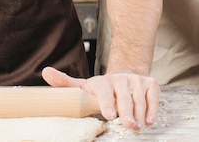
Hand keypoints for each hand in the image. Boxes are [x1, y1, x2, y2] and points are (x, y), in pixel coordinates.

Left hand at [42, 66, 158, 129]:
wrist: (125, 75)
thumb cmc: (102, 87)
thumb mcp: (84, 86)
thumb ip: (65, 83)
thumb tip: (45, 72)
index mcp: (103, 82)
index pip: (105, 91)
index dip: (108, 103)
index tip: (110, 115)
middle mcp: (121, 79)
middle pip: (124, 97)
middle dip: (127, 111)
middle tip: (128, 124)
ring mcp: (136, 81)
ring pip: (139, 99)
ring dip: (140, 114)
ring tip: (137, 125)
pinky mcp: (150, 84)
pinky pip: (153, 97)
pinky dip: (152, 108)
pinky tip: (149, 119)